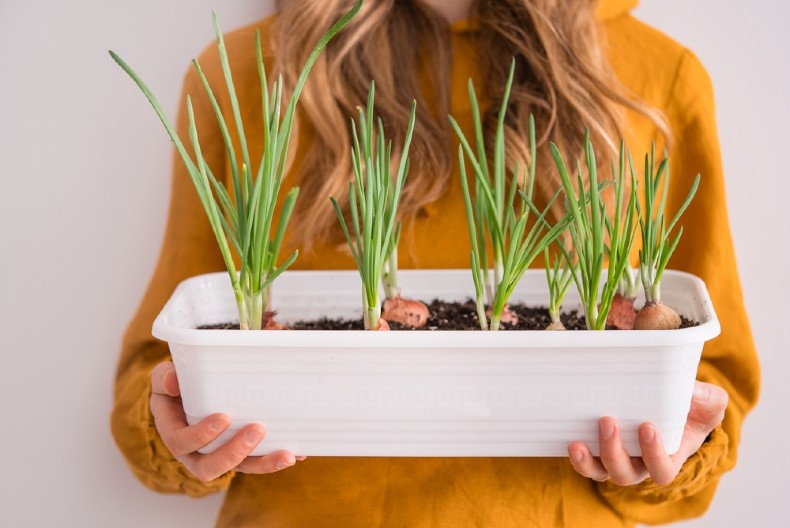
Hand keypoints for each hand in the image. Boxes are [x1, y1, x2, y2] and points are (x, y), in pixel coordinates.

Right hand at [149, 361, 305, 481]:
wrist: (190, 393)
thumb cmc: (177, 386)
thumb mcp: (164, 377)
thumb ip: (164, 377)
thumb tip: (172, 380)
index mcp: (175, 433)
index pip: (182, 442)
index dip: (202, 435)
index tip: (223, 417)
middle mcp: (195, 452)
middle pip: (209, 467)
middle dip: (234, 452)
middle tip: (256, 430)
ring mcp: (220, 454)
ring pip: (239, 468)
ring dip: (263, 463)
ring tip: (287, 454)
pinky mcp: (240, 453)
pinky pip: (257, 462)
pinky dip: (276, 459)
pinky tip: (298, 453)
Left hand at [567, 381, 727, 485]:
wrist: (666, 401)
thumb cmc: (691, 407)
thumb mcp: (708, 401)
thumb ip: (709, 399)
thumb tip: (693, 392)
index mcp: (668, 457)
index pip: (662, 469)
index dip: (654, 455)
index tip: (647, 426)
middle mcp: (640, 464)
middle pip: (625, 473)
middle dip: (614, 451)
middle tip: (608, 421)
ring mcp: (616, 459)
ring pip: (600, 471)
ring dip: (588, 461)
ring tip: (577, 443)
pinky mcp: (597, 450)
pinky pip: (584, 462)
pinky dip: (576, 457)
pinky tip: (569, 440)